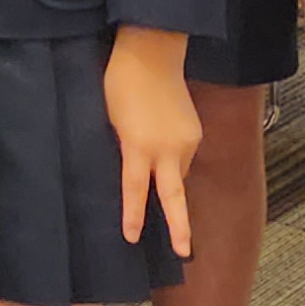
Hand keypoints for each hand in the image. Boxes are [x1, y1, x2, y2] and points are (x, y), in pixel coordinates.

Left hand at [106, 29, 199, 255]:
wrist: (152, 52)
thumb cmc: (120, 83)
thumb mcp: (110, 120)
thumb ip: (122, 148)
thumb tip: (131, 170)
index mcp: (139, 146)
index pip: (135, 190)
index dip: (133, 215)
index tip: (132, 237)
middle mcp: (167, 149)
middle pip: (174, 197)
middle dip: (180, 227)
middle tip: (184, 252)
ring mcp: (185, 141)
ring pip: (178, 175)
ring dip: (170, 183)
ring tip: (156, 172)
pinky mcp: (194, 132)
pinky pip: (184, 156)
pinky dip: (174, 161)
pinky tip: (163, 149)